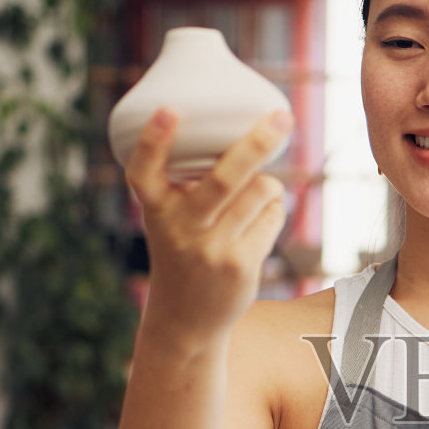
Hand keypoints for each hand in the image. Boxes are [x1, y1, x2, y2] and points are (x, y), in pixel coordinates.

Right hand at [124, 107, 292, 356]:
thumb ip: (191, 184)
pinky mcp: (240, 265)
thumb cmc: (182, 251)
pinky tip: (258, 222)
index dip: (154, 139)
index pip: (144, 171)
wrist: (185, 319)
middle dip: (257, 143)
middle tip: (284, 117)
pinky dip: (272, 211)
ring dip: (269, 184)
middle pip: (226, 178)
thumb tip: (252, 137)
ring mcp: (212, 249)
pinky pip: (272, 216)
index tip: (169, 109)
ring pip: (261, 191)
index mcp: (156, 208)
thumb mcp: (170, 219)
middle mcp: (181, 227)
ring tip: (257, 193)